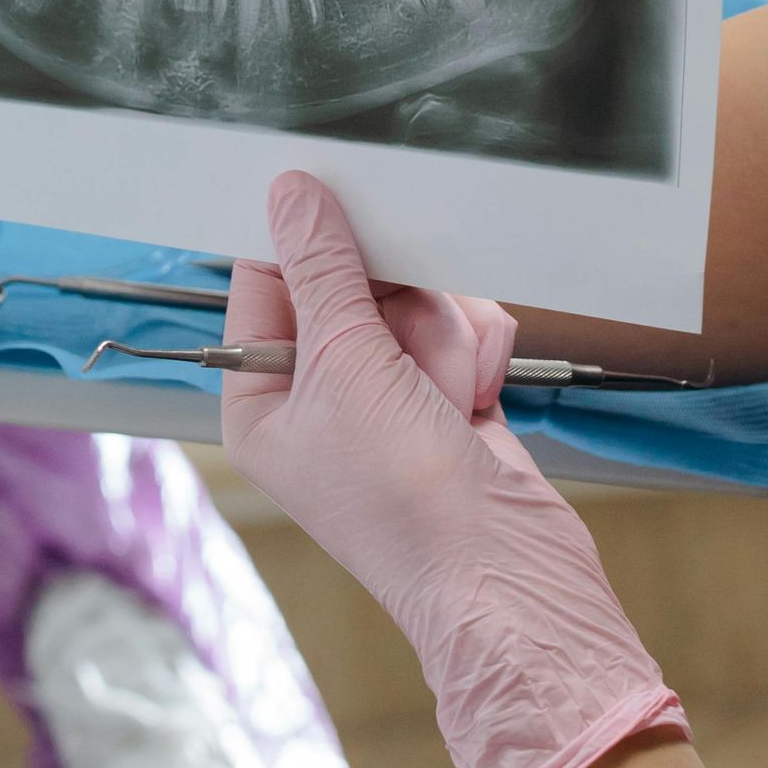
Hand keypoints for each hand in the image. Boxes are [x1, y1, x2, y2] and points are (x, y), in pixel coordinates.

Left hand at [222, 172, 687, 767]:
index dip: (302, 241)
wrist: (505, 578)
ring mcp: (387, 397)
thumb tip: (290, 190)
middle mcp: (318, 395)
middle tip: (404, 344)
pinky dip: (476, 356)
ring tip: (449, 396)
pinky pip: (460, 330)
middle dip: (396, 306)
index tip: (337, 195)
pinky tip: (480, 401)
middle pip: (352, 281)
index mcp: (261, 397)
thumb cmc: (403, 496)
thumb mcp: (348, 365)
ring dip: (442, 337)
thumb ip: (322, 269)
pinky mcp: (447, 398)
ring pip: (417, 301)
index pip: (263, 281)